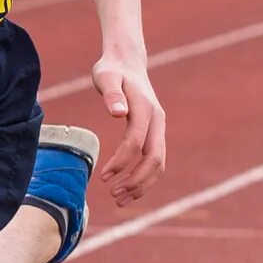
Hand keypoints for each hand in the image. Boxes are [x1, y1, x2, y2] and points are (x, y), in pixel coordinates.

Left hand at [91, 53, 167, 203]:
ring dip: (142, 184)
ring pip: (158, 163)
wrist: (127, 62)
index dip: (121, 162)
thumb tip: (117, 112)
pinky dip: (144, 177)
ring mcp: (159, 127)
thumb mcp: (106, 76)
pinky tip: (128, 189)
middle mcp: (157, 119)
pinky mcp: (155, 133)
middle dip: (136, 181)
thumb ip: (111, 93)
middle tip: (114, 195)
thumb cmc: (112, 70)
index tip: (103, 176)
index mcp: (145, 107)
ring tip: (119, 199)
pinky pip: (155, 160)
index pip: (136, 142)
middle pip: (155, 158)